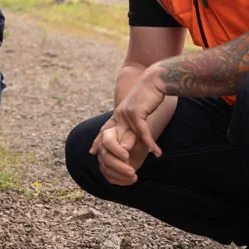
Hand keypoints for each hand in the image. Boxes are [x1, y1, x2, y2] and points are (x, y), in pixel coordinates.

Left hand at [90, 68, 165, 185]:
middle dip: (112, 154)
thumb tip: (131, 135)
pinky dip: (149, 143)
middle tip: (115, 167)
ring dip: (131, 153)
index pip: (104, 130)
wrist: (154, 80)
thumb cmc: (147, 96)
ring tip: (133, 168)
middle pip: (112, 138)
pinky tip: (156, 152)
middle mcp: (119, 115)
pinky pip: (143, 132)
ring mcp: (126, 114)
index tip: (91, 152)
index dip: (97, 141)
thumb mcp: (136, 110)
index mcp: (117, 114)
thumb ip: (132, 122)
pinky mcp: (137, 112)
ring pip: (126, 138)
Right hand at [90, 117, 140, 185]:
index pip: (108, 142)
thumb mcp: (136, 135)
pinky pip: (110, 177)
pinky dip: (121, 181)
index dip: (116, 150)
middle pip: (106, 158)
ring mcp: (102, 159)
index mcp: (108, 134)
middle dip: (119, 167)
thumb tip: (125, 148)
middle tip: (132, 171)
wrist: (137, 145)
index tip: (127, 156)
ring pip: (106, 170)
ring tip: (134, 177)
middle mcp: (102, 146)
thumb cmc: (137, 137)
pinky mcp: (106, 169)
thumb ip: (130, 140)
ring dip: (120, 176)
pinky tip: (132, 180)